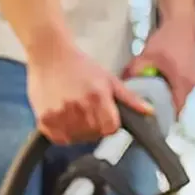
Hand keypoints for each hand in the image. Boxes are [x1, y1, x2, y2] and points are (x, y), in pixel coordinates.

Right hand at [27, 40, 154, 144]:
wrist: (49, 55)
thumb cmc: (80, 65)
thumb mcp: (108, 79)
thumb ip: (129, 98)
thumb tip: (149, 112)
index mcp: (97, 97)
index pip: (110, 128)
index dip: (109, 124)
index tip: (103, 117)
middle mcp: (79, 108)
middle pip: (93, 135)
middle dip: (93, 127)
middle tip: (86, 112)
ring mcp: (60, 116)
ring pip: (76, 139)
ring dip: (77, 131)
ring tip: (73, 113)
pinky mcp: (45, 121)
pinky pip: (59, 139)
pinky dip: (62, 133)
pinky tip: (62, 117)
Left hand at [122, 20, 194, 116]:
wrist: (181, 21)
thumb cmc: (167, 39)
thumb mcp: (148, 55)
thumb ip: (134, 71)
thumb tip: (120, 85)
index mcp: (182, 84)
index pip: (174, 113)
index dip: (161, 122)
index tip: (146, 126)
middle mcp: (190, 85)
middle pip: (176, 109)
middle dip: (161, 115)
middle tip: (143, 119)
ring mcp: (191, 80)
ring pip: (177, 101)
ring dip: (165, 105)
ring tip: (147, 109)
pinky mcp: (189, 76)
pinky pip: (178, 92)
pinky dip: (169, 95)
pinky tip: (155, 95)